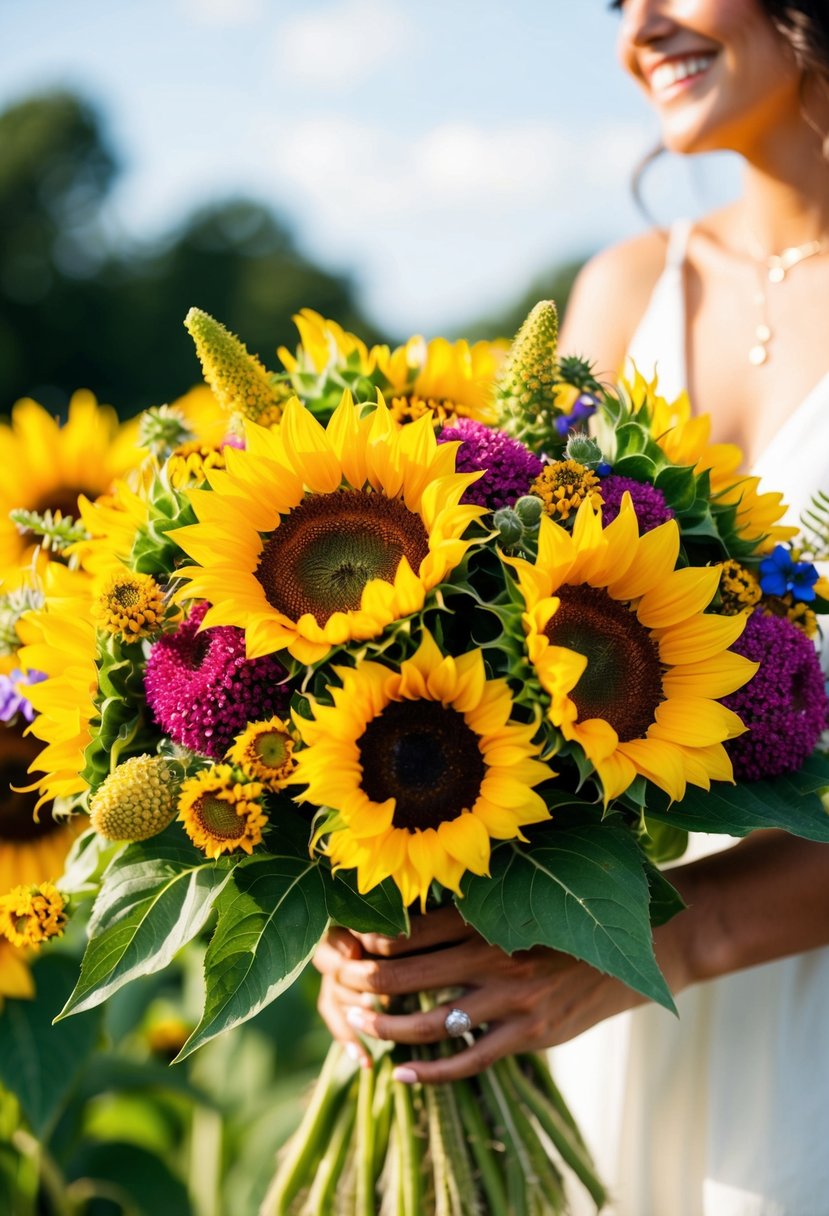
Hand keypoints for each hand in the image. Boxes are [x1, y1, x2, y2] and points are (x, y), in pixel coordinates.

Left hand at [313, 905, 674, 1082]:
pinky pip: (468, 1060)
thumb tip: (415, 917)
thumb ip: (475, 912)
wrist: (642, 945)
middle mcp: (494, 953)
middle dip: (364, 982)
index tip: (345, 942)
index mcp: (488, 915)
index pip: (411, 928)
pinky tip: (400, 1075)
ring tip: (357, 1028)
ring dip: (384, 1027)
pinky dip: (429, 1073)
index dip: (370, 938)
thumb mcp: (524, 902)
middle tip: (339, 984)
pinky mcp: (530, 1034)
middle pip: (407, 971)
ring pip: (428, 1020)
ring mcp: (512, 998)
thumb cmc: (571, 919)